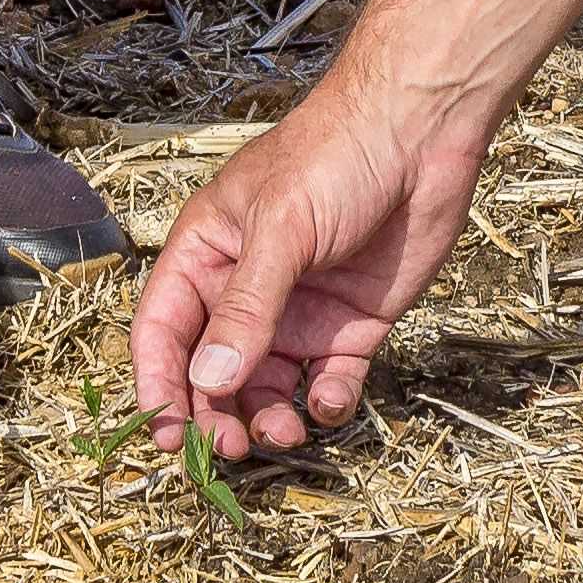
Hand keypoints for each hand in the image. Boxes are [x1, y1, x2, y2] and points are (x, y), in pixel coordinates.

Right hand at [129, 81, 483, 460]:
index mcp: (207, 254)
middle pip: (211, 372)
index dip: (158, 384)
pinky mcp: (352, 326)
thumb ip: (247, 308)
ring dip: (267, 419)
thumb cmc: (336, 155)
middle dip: (214, 416)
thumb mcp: (282, 227)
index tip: (164, 435)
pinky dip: (326, 403)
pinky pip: (329, 382)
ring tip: (284, 433)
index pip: (163, 330)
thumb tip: (208, 382)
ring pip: (266, 388)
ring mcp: (300, 311)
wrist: (424, 132)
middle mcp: (246, 290)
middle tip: (229, 451)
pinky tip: (331, 400)